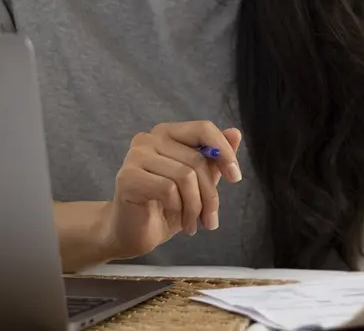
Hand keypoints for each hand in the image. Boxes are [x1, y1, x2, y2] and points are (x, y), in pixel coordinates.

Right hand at [97, 121, 242, 259]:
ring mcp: (136, 155)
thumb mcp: (198, 184)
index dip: (224, 151)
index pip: (203, 129)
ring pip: (185, 176)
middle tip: (211, 221)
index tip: (235, 178)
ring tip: (193, 225)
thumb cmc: (166, 207)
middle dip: (210, 195)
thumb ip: (213, 159)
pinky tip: (176, 220)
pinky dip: (178, 209)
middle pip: (196, 159)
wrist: (133, 234)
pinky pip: (168, 189)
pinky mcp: (128, 177)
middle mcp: (149, 138)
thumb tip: (235, 133)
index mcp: (167, 133)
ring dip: (195, 207)